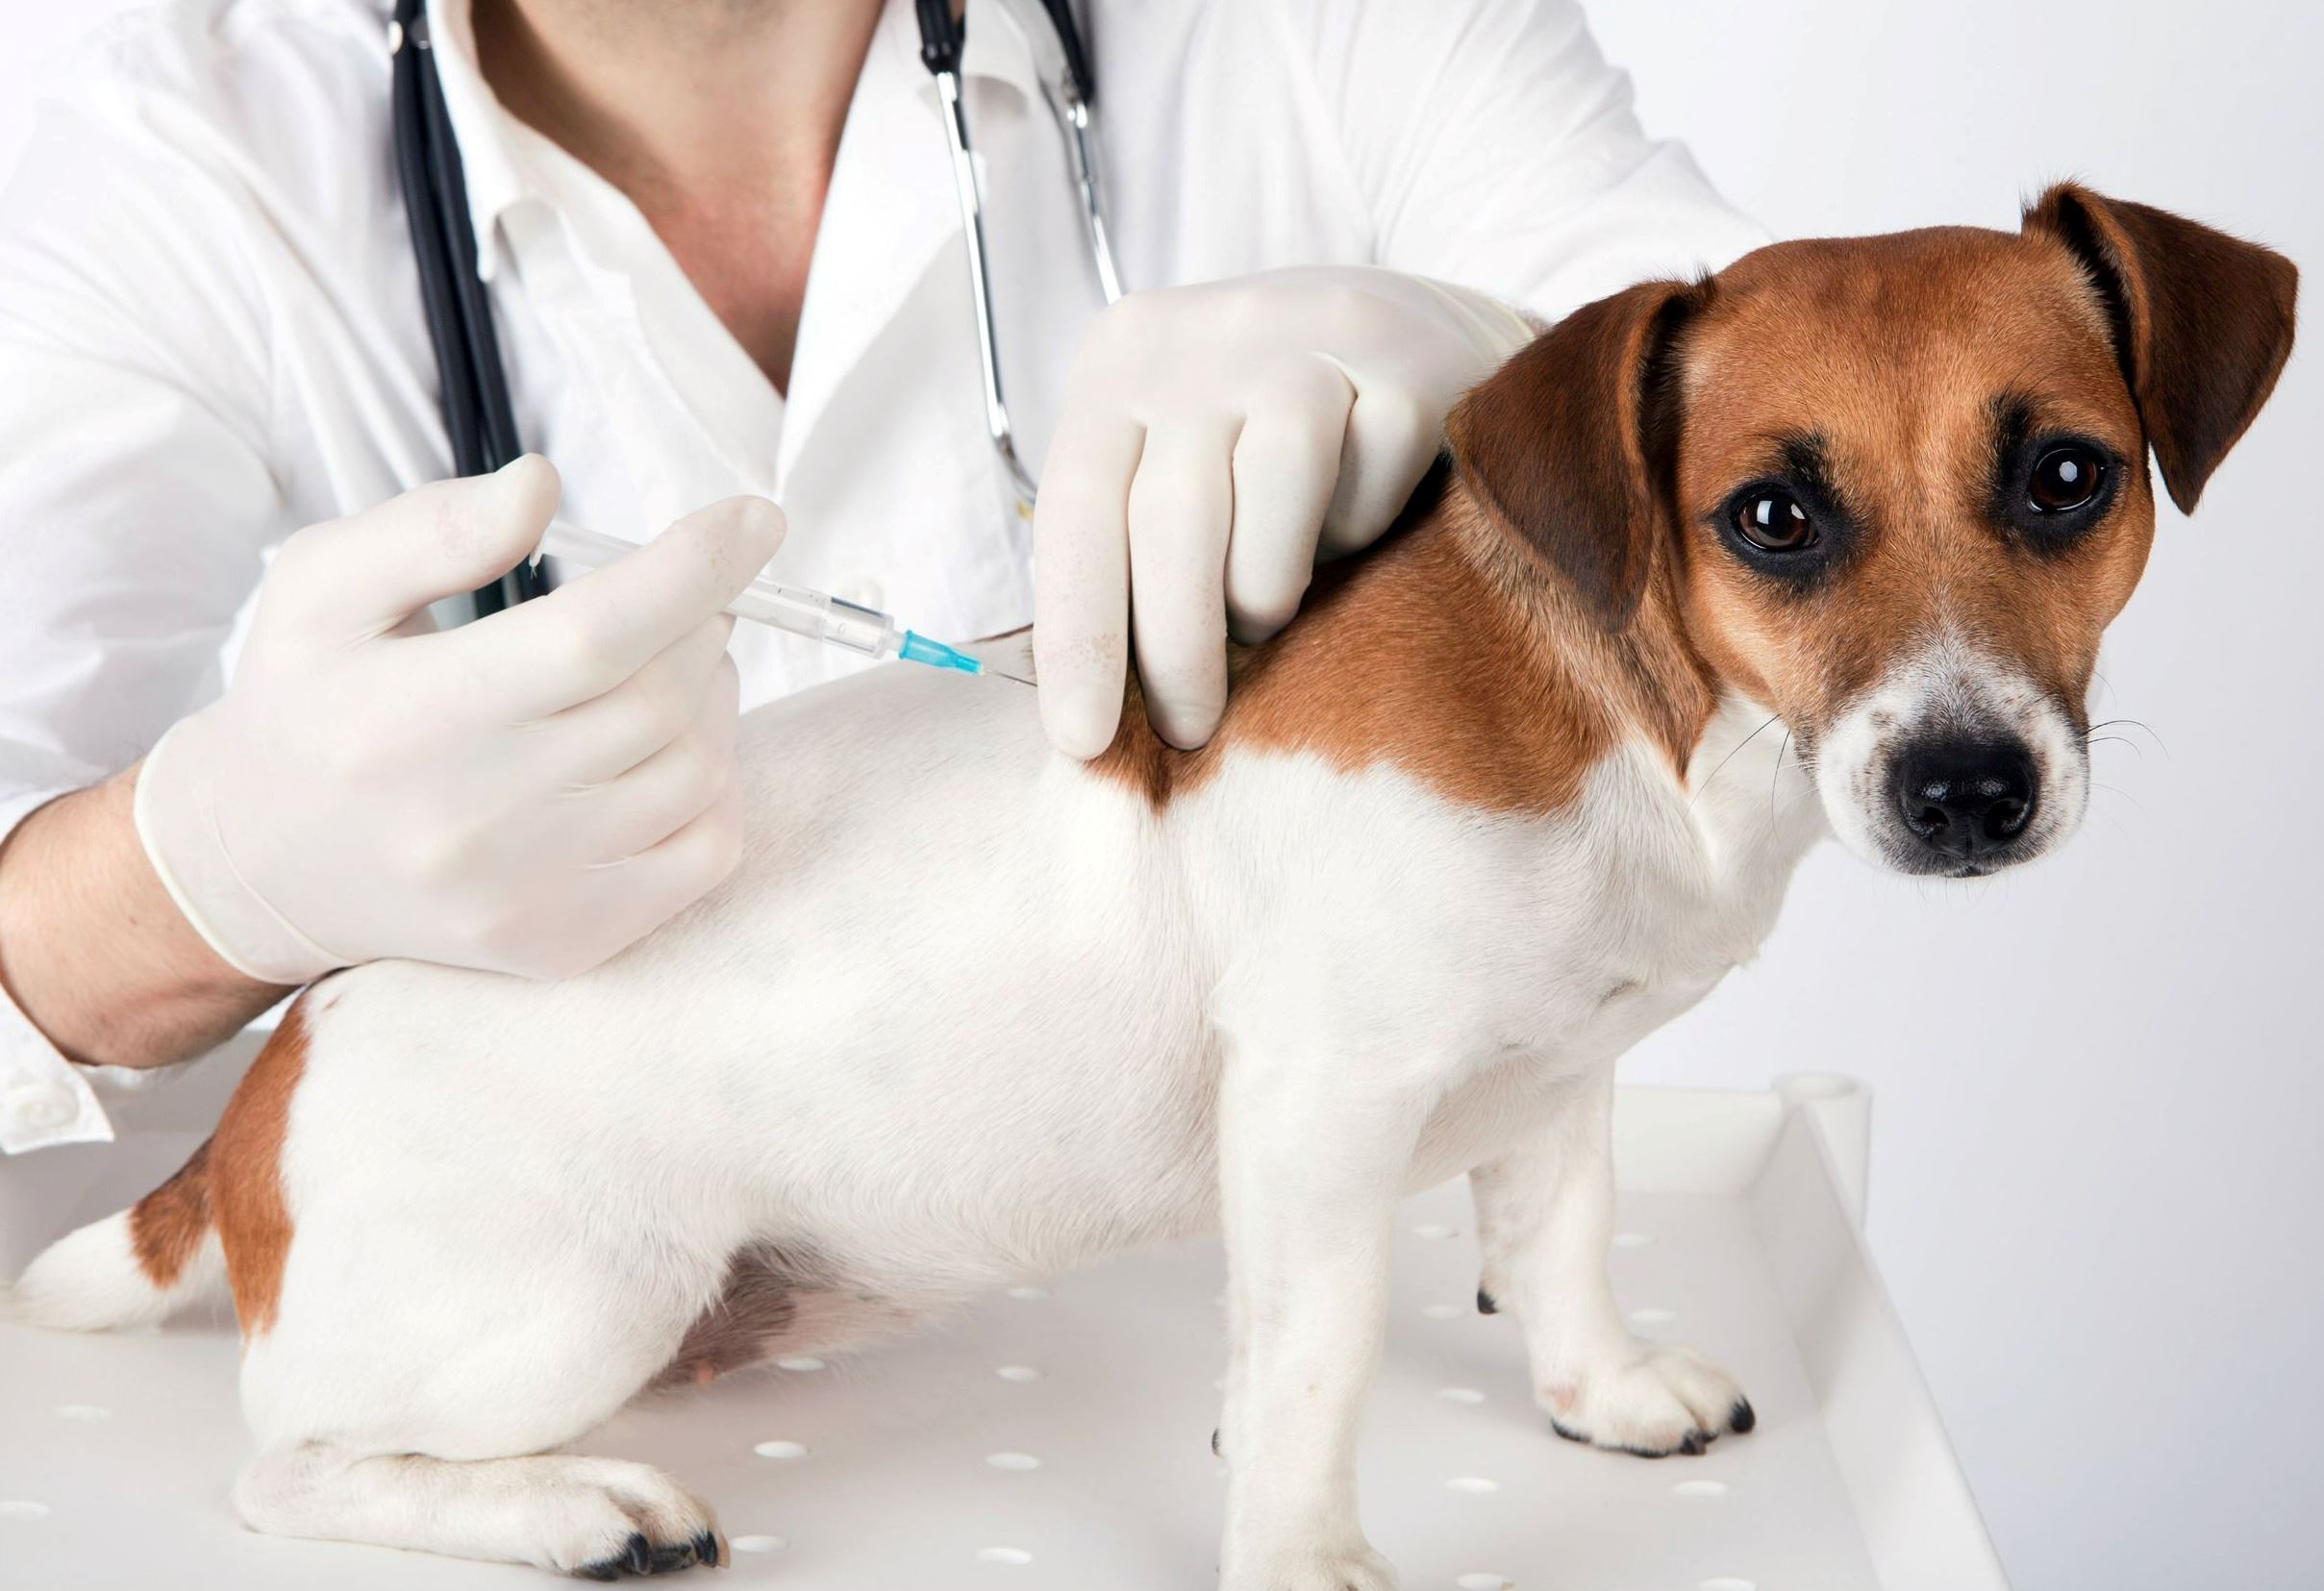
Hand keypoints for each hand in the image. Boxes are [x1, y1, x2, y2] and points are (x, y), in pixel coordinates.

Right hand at [133, 457, 781, 983]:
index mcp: (414, 714)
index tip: (753, 519)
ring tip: (673, 662)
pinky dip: (718, 784)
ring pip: (694, 772)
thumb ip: (432, 528)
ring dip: (713, 696)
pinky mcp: (563, 940)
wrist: (264, 860)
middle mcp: (473, 817)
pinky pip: (705, 853)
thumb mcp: (324, 584)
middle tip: (687, 594)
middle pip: (660, 699)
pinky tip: (675, 744)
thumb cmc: (311, 701)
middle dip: (703, 622)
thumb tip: (541, 483)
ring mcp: (527, 892)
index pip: (597, 634)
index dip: (694, 567)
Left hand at [1031, 266, 1534, 756]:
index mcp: (1121, 362)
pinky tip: (1357, 524)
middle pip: (1172, 512)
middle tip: (1190, 731)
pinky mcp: (1406, 353)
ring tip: (1269, 617)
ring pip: (1274, 489)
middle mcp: (1205, 333)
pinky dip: (1363, 527)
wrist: (1415, 337)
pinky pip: (1374, 477)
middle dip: (1178, 647)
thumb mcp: (1173, 467)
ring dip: (1268, 585)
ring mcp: (1310, 330)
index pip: (1077, 507)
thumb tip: (1093, 708)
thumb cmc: (1263, 441)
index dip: (1077, 634)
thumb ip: (1127, 550)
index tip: (1082, 742)